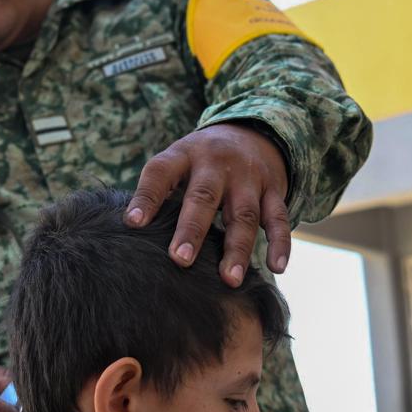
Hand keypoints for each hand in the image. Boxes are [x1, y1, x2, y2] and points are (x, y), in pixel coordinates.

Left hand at [126, 123, 289, 283]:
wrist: (250, 132)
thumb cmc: (199, 162)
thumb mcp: (176, 163)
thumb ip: (159, 192)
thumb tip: (131, 234)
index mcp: (183, 155)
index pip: (160, 173)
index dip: (146, 198)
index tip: (132, 224)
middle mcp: (216, 163)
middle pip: (204, 197)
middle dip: (192, 230)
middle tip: (180, 259)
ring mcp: (247, 177)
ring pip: (244, 214)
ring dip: (237, 249)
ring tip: (229, 280)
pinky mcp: (273, 190)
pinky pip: (279, 218)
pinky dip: (280, 243)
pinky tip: (276, 268)